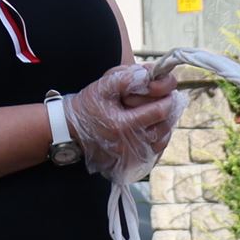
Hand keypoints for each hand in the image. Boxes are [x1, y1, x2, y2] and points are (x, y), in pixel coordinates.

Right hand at [66, 63, 182, 181]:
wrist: (71, 130)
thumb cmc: (89, 105)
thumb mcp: (104, 85)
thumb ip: (128, 77)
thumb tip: (151, 74)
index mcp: (122, 125)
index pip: (159, 112)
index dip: (167, 98)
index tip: (165, 90)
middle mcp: (128, 145)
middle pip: (165, 127)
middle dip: (167, 110)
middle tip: (163, 99)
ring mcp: (131, 157)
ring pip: (163, 140)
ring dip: (164, 125)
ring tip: (157, 112)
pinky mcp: (132, 164)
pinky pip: (155, 151)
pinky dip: (158, 138)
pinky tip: (150, 127)